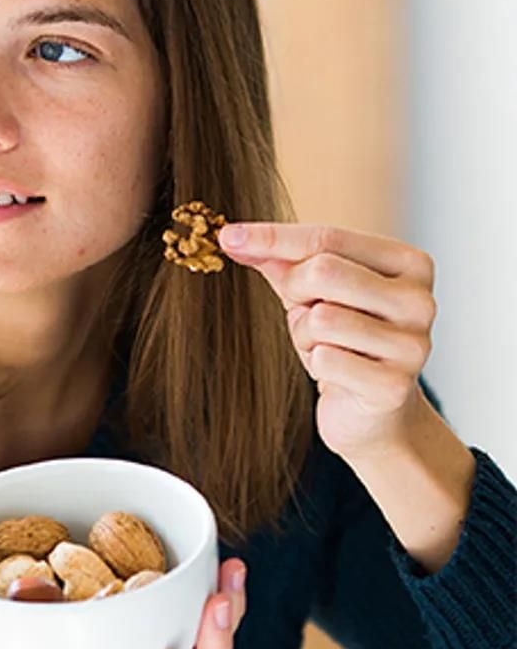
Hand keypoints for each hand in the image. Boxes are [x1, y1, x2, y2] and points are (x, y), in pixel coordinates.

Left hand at [219, 222, 436, 461]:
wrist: (371, 413)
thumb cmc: (342, 339)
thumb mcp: (312, 290)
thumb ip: (279, 259)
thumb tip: (233, 237)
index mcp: (409, 264)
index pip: (328, 238)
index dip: (273, 237)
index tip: (228, 235)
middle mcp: (419, 300)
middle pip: (324, 271)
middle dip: (296, 292)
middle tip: (304, 311)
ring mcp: (412, 345)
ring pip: (321, 318)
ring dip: (305, 334)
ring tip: (324, 346)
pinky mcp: (393, 386)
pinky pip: (326, 359)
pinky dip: (316, 364)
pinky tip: (336, 372)